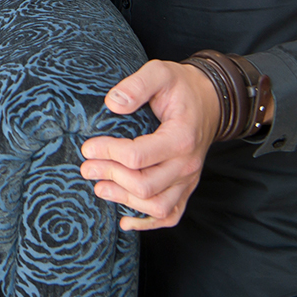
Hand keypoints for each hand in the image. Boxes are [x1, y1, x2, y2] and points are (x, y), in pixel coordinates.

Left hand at [78, 60, 221, 230]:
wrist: (210, 100)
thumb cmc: (181, 86)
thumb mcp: (160, 72)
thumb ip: (136, 85)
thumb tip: (112, 103)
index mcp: (180, 137)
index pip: (138, 155)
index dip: (108, 153)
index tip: (88, 147)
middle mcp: (187, 164)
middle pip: (144, 184)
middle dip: (110, 176)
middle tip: (86, 167)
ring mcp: (188, 179)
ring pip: (157, 205)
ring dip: (124, 200)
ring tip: (99, 188)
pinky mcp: (186, 187)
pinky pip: (171, 215)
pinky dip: (148, 224)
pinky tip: (124, 221)